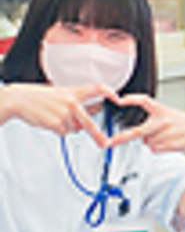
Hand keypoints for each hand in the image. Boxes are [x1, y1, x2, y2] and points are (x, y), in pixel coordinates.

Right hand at [1, 83, 117, 146]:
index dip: (109, 92)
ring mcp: (64, 113)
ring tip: (54, 117)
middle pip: (90, 122)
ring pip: (74, 129)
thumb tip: (90, 118)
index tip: (118, 98)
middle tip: (105, 143)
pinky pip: (64, 133)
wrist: (19, 99)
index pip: (97, 88)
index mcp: (74, 92)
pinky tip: (49, 121)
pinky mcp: (56, 123)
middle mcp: (72, 102)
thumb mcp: (61, 95)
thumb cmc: (40, 97)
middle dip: (97, 135)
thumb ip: (77, 105)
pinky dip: (58, 130)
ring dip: (67, 127)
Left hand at [107, 94, 184, 153]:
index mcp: (162, 110)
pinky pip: (154, 149)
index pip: (145, 100)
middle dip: (122, 138)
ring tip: (166, 137)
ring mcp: (167, 133)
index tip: (120, 100)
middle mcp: (163, 121)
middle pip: (138, 131)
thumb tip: (139, 136)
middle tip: (110, 142)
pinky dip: (158, 148)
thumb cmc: (184, 124)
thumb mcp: (170, 115)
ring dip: (152, 142)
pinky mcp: (171, 145)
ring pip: (147, 142)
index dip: (132, 99)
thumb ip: (154, 122)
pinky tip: (168, 143)